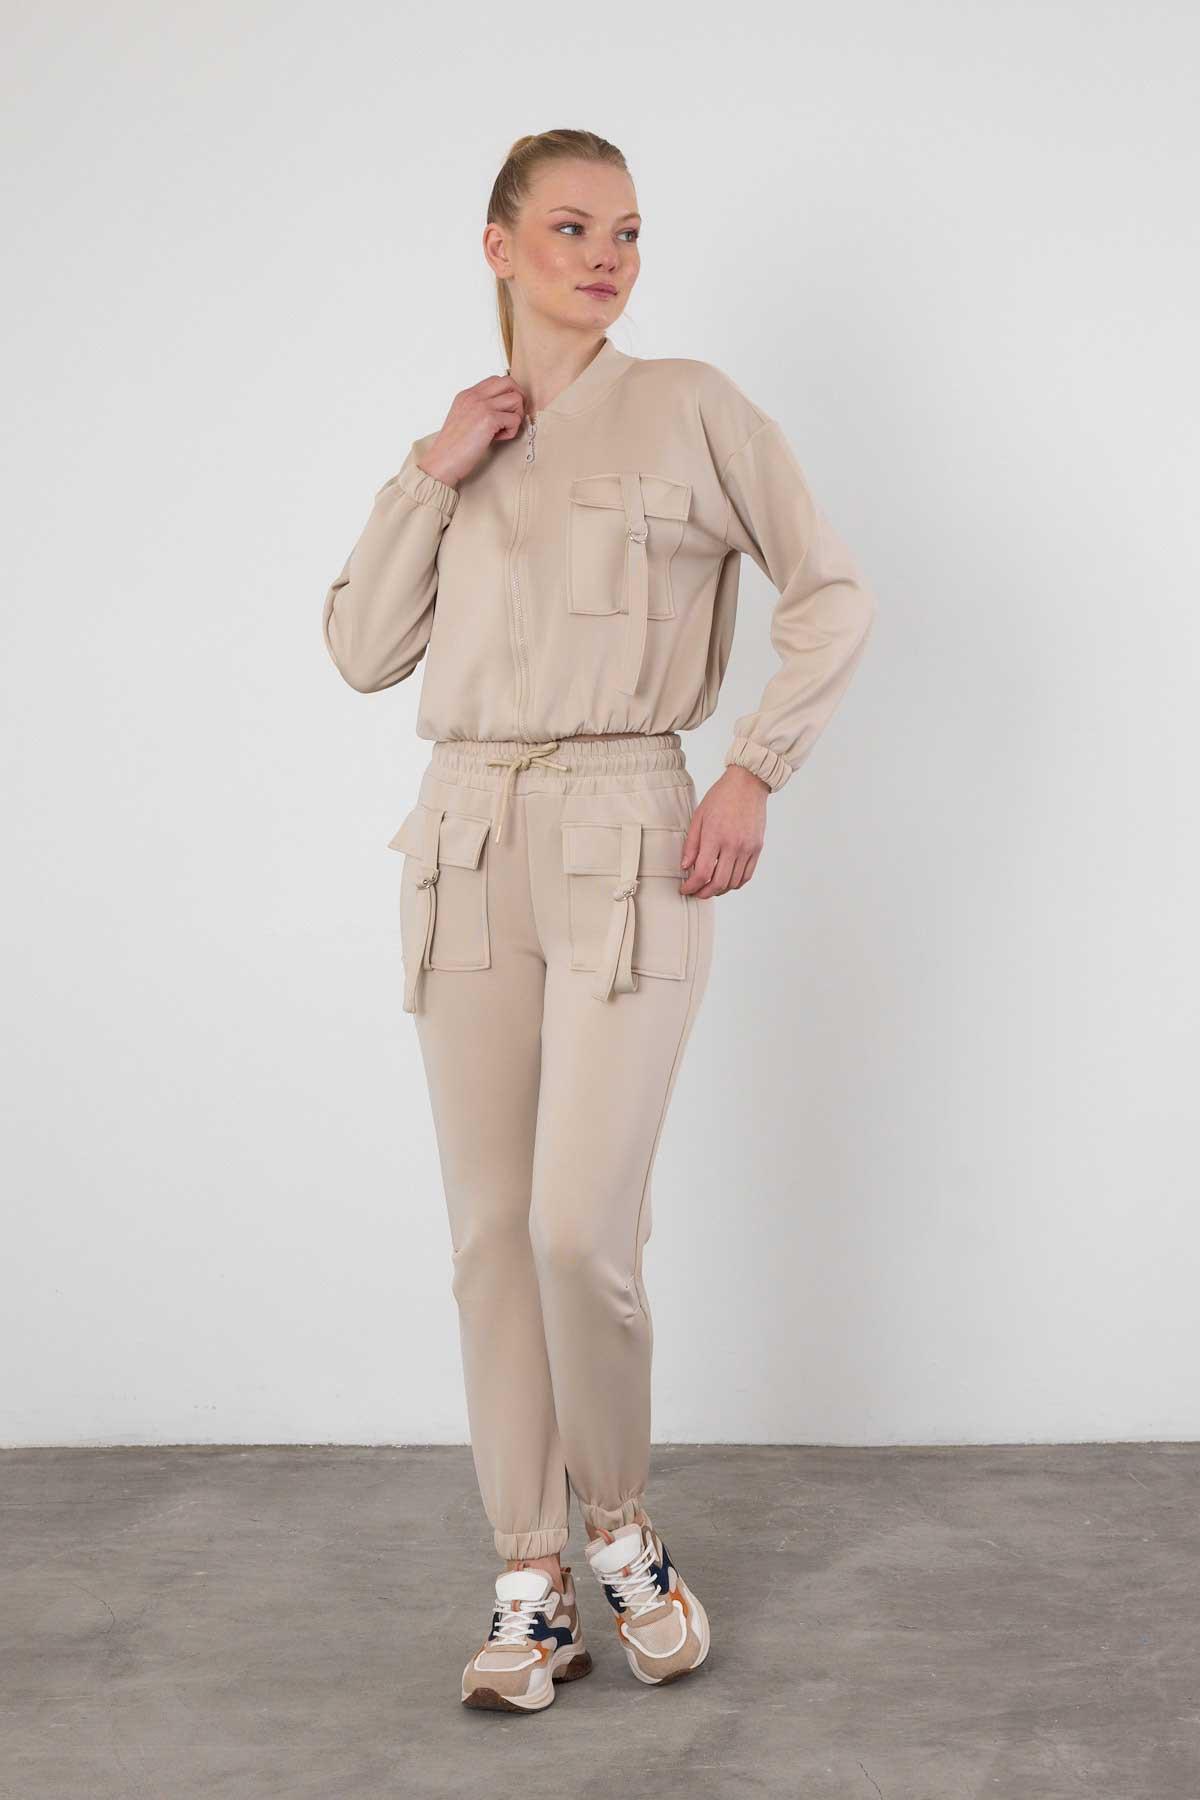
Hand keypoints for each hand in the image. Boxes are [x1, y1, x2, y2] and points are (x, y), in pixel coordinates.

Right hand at [416, 374, 527, 487]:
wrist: (442, 461)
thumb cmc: (453, 447)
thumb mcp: (462, 418)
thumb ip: (478, 409)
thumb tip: (502, 410)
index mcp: (467, 395)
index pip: (496, 380)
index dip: (506, 394)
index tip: (504, 411)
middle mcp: (474, 396)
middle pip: (509, 382)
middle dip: (518, 399)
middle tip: (511, 418)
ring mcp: (481, 406)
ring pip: (516, 399)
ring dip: (515, 416)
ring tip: (502, 430)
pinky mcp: (489, 419)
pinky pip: (515, 419)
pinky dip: (512, 431)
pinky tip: (498, 439)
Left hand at [679, 766, 768, 896]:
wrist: (748, 784)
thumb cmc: (721, 797)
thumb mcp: (698, 817)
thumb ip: (691, 844)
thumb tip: (685, 866)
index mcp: (715, 836)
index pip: (702, 873)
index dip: (691, 886)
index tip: (685, 889)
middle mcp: (733, 845)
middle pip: (718, 883)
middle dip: (704, 893)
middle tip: (695, 893)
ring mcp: (747, 848)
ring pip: (733, 883)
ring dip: (719, 890)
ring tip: (709, 888)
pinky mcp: (757, 848)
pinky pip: (746, 875)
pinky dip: (735, 884)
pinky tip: (726, 881)